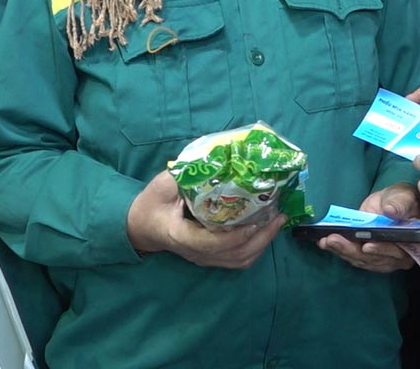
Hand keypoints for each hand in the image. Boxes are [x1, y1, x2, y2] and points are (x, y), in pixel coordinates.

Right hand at [126, 170, 284, 268]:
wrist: (141, 227)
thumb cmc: (151, 205)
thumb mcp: (161, 185)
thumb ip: (182, 175)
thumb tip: (212, 159)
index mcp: (180, 235)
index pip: (209, 243)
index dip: (234, 236)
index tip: (254, 221)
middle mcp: (195, 252)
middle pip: (233, 254)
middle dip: (260, 237)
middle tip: (279, 215)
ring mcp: (203, 258)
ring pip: (239, 260)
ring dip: (262, 243)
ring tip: (278, 221)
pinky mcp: (210, 258)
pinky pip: (237, 260)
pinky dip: (256, 248)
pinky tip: (266, 230)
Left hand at [317, 183, 419, 272]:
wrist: (393, 203)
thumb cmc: (403, 200)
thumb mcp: (404, 197)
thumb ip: (400, 204)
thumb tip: (391, 211)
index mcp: (412, 243)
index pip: (397, 251)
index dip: (382, 250)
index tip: (366, 246)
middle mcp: (398, 256)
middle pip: (374, 258)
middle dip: (352, 250)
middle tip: (333, 240)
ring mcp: (382, 259)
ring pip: (361, 259)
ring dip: (342, 251)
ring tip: (326, 241)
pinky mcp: (369, 256)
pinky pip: (354, 257)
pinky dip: (340, 251)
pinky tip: (325, 243)